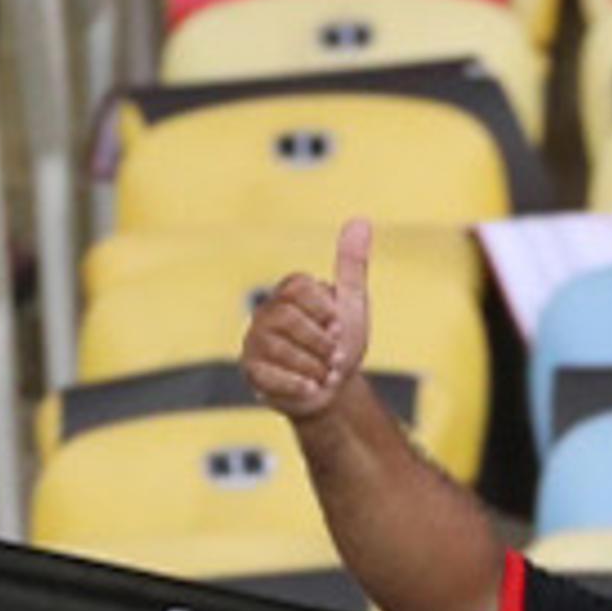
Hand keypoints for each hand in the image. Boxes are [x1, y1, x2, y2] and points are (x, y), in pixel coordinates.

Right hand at [242, 216, 374, 422]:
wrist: (333, 391)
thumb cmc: (340, 344)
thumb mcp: (351, 303)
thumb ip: (352, 265)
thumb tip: (361, 219)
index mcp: (288, 293)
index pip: (297, 286)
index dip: (322, 309)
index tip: (339, 327)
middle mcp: (266, 312)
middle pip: (285, 318)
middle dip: (319, 342)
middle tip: (336, 357)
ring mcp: (254, 341)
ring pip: (276, 347)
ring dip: (311, 366)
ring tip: (326, 374)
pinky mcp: (251, 371)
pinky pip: (266, 374)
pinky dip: (295, 384)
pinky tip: (312, 389)